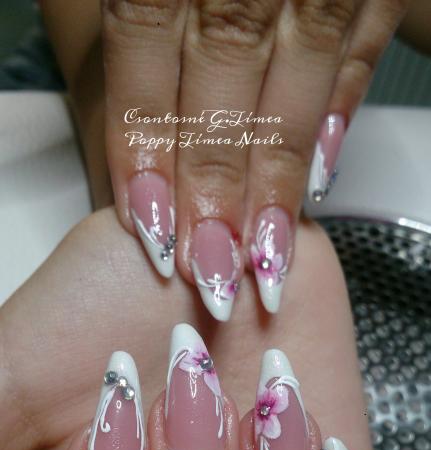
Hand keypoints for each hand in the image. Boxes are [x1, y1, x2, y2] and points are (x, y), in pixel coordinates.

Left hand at [99, 0, 408, 317]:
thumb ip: (129, 35)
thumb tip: (129, 154)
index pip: (144, 45)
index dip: (144, 141)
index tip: (148, 227)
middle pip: (223, 86)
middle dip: (214, 186)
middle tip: (209, 271)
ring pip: (296, 87)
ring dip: (277, 181)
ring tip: (263, 260)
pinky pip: (359, 51)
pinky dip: (337, 117)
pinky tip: (319, 182)